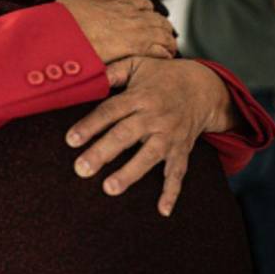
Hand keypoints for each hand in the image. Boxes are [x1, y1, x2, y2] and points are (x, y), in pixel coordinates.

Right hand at [57, 0, 176, 63]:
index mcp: (118, 2)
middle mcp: (132, 15)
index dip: (146, 9)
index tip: (145, 15)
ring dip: (167, 41)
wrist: (67, 35)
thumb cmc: (68, 17)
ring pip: (164, 34)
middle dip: (161, 26)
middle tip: (162, 34)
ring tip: (168, 48)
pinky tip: (163, 60)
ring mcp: (138, 32)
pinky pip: (161, 52)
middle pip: (158, 19)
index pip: (143, 2)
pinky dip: (164, 55)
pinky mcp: (139, 50)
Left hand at [65, 57, 233, 216]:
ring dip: (130, 173)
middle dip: (103, 152)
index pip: (110, 111)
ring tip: (109, 188)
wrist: (203, 87)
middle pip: (125, 135)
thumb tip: (89, 76)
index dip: (90, 125)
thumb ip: (113, 71)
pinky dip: (172, 192)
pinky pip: (178, 173)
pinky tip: (162, 210)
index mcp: (140, 96)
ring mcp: (170, 135)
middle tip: (81, 169)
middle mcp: (154, 117)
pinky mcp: (182, 150)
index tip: (71, 140)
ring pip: (149, 156)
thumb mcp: (138, 64)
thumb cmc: (162, 75)